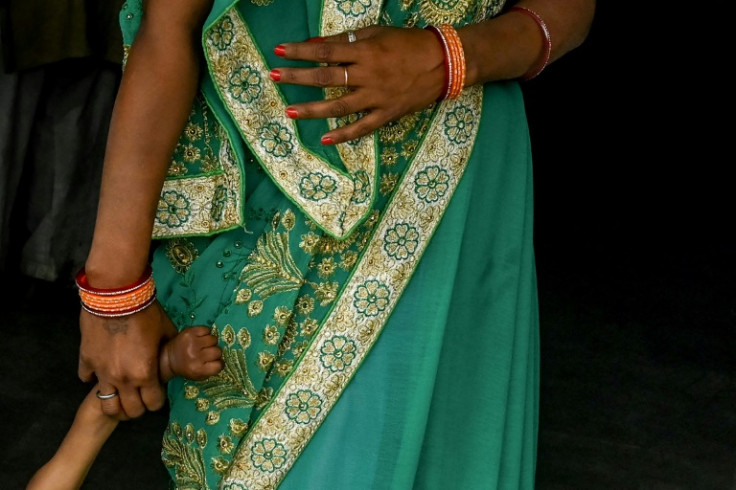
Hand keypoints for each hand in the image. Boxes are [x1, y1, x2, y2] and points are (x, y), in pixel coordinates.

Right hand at [78, 301, 176, 419]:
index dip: (156, 401)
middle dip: (138, 408)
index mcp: (145, 373)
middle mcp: (122, 379)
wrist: (117, 296)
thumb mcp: (166, 331)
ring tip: (119, 395)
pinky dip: (94, 378)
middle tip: (139, 398)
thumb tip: (172, 355)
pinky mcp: (86, 360)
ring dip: (115, 402)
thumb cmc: (146, 312)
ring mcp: (101, 372)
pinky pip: (87, 378)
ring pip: (106, 403)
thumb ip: (167, 350)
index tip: (156, 395)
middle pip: (130, 410)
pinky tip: (101, 371)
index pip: (153, 403)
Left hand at [160, 326, 223, 381]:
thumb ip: (211, 370)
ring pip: (214, 339)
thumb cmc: (187, 368)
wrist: (169, 357)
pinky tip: (200, 338)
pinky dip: (206, 333)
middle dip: (215, 352)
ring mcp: (192, 342)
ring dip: (211, 342)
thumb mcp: (199, 376)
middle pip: (218, 351)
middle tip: (208, 353)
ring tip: (204, 345)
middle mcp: (195, 356)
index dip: (219, 363)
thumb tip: (222, 359)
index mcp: (197, 369)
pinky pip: (207, 329)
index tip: (214, 362)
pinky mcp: (189, 332)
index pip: (219, 365)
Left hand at [270, 26, 445, 143]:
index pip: (325, 51)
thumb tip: (317, 44)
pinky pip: (362, 128)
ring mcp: (377, 98)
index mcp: (365, 51)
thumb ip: (346, 39)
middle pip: (326, 79)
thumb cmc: (408, 43)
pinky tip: (326, 139)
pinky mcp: (387, 114)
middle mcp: (368, 75)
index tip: (279, 51)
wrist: (444, 63)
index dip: (300, 51)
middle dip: (297, 78)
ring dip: (312, 110)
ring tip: (289, 112)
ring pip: (339, 107)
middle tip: (274, 77)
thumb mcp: (377, 32)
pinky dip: (344, 135)